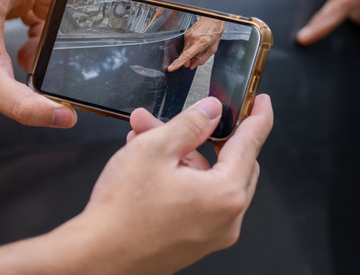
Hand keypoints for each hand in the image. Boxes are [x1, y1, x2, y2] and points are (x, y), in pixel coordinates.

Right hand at [60, 95, 271, 274]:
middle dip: (203, 136)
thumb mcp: (156, 149)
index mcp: (225, 194)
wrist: (97, 257)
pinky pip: (199, 200)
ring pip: (209, 180)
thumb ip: (191, 124)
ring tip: (145, 138)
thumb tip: (212, 111)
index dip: (258, 116)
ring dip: (183, 156)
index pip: (251, 144)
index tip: (262, 102)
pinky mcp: (194, 242)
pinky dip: (181, 179)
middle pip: (230, 162)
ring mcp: (211, 235)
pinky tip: (149, 166)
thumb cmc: (122, 212)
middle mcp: (226, 219)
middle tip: (179, 118)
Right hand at [168, 17, 224, 70]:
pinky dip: (190, 47)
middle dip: (188, 61)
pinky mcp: (186, 33)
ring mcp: (188, 35)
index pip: (186, 55)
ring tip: (199, 47)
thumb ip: (203, 59)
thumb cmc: (215, 32)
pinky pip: (185, 45)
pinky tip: (197, 43)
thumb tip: (193, 65)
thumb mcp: (213, 49)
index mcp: (200, 42)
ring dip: (190, 53)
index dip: (177, 63)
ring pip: (184, 51)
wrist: (213, 19)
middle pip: (184, 55)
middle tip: (195, 60)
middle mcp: (192, 39)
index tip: (171, 68)